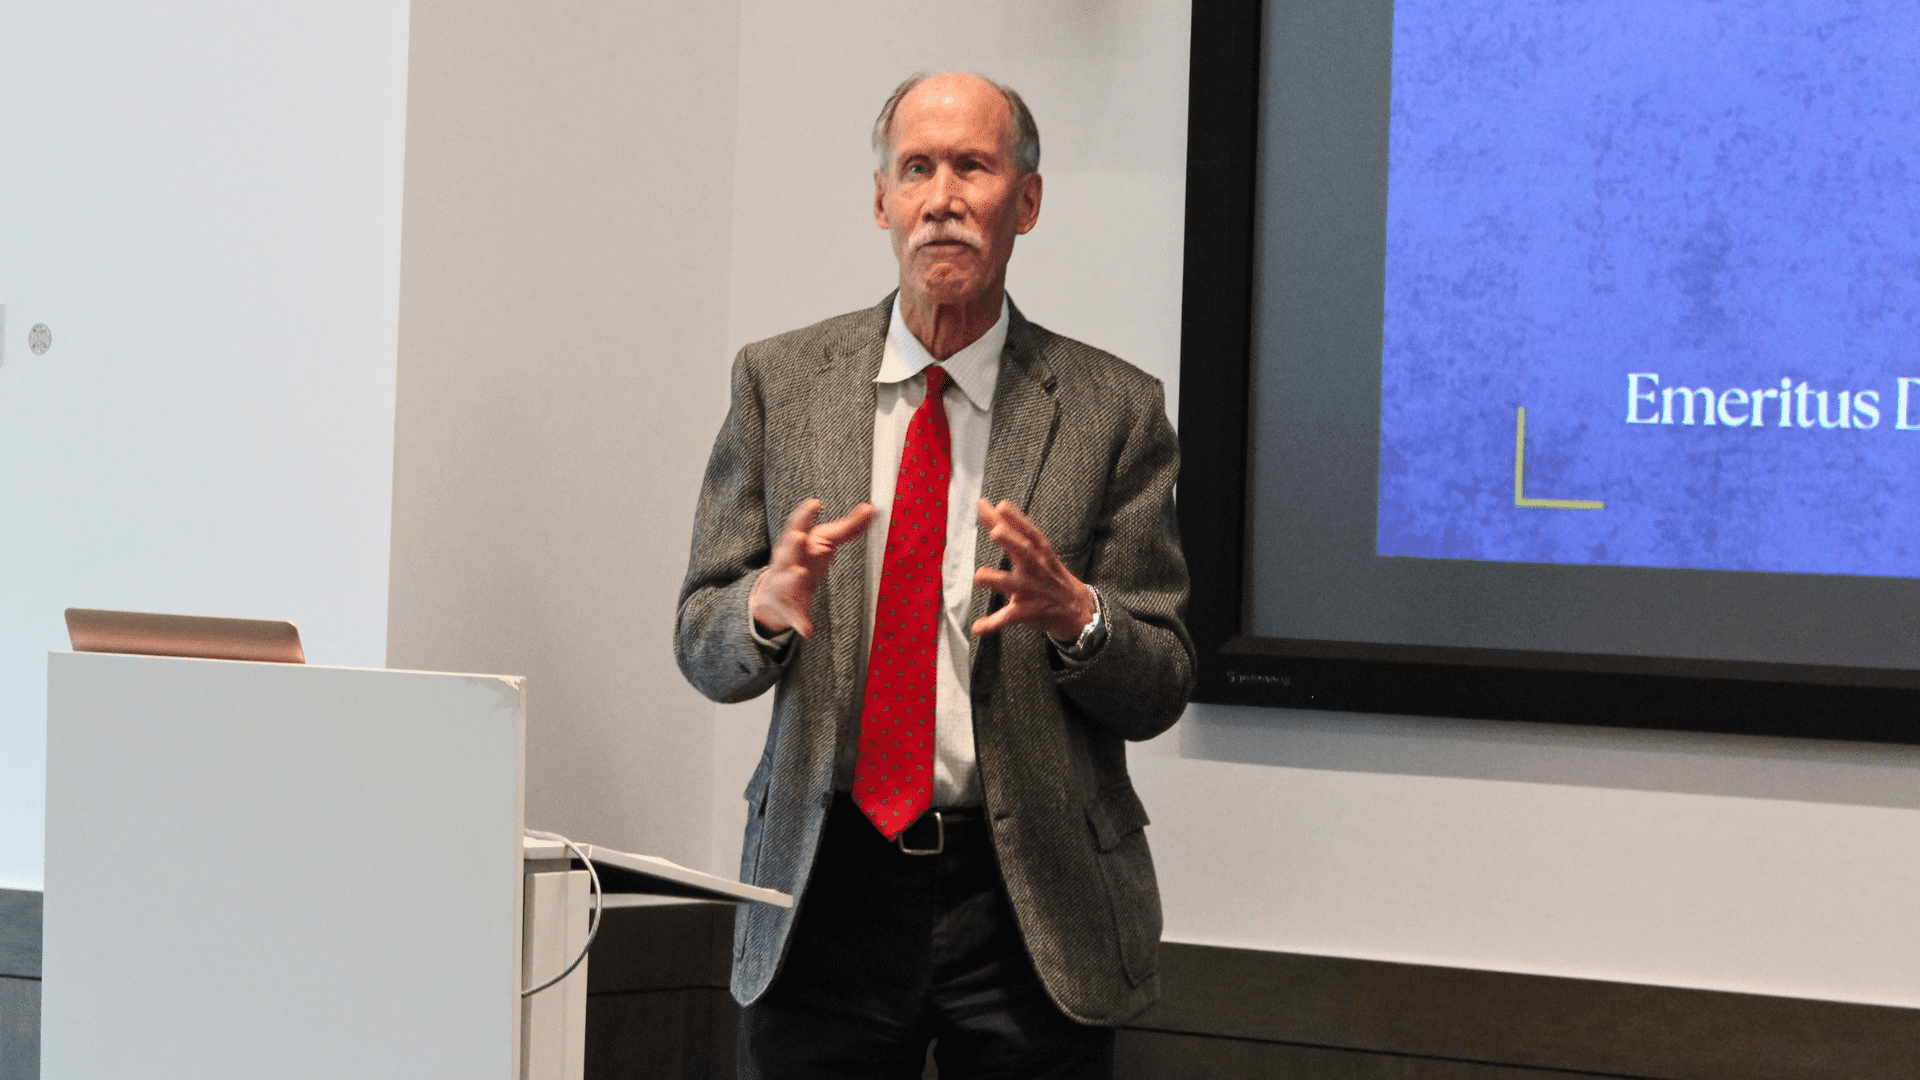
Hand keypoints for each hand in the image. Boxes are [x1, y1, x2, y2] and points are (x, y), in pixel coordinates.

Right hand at [751, 499, 875, 637]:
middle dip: (792, 542)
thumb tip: (871, 508)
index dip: (805, 514)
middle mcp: (787, 561)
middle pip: (787, 550)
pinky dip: (801, 623)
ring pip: (786, 580)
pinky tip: (808, 631)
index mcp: (796, 543)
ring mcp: (785, 585)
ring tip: (799, 573)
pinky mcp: (791, 609)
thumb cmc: (804, 560)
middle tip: (797, 536)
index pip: (799, 524)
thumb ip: (848, 527)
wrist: (774, 596)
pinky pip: (795, 618)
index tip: (815, 503)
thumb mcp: (823, 541)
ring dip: (793, 576)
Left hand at [970, 499, 1095, 639]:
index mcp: (1039, 553)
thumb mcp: (1038, 550)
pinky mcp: (1027, 612)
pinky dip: (992, 623)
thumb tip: (992, 504)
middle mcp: (1036, 569)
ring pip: (1014, 584)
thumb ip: (1012, 530)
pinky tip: (977, 627)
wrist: (1076, 608)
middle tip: (995, 531)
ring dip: (997, 580)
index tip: (1000, 505)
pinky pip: (1008, 618)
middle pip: (1025, 552)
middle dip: (1011, 542)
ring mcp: (1032, 591)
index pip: (1027, 532)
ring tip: (980, 576)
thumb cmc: (1048, 573)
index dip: (1015, 518)